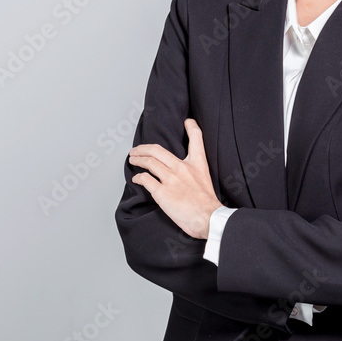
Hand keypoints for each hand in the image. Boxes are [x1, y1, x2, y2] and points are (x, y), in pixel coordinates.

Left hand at [128, 118, 221, 239]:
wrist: (209, 218)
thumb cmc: (208, 204)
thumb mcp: (206, 180)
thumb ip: (195, 172)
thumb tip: (184, 173)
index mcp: (197, 163)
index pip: (196, 139)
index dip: (192, 127)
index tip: (187, 122)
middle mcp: (182, 167)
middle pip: (157, 150)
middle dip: (143, 148)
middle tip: (136, 150)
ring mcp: (171, 179)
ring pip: (149, 162)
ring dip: (138, 160)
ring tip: (132, 160)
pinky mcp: (162, 192)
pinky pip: (145, 180)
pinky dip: (139, 178)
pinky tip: (137, 179)